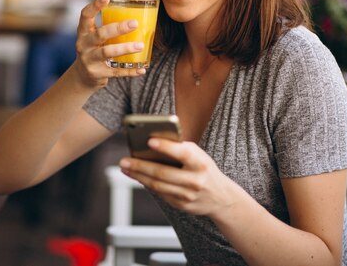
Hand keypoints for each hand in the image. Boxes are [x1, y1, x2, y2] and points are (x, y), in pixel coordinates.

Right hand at [72, 0, 146, 88]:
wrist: (83, 76)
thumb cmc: (95, 50)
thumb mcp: (95, 38)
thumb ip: (109, 28)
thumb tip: (139, 16)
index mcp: (83, 32)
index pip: (85, 15)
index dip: (95, 5)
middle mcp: (83, 45)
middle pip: (100, 34)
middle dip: (118, 28)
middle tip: (135, 23)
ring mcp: (89, 60)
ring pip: (107, 52)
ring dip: (125, 48)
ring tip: (140, 46)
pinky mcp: (97, 74)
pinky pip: (115, 72)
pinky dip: (130, 71)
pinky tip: (142, 69)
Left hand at [119, 138, 234, 217]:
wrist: (221, 197)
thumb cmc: (204, 169)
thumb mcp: (198, 156)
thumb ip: (180, 149)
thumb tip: (151, 145)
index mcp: (200, 163)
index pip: (182, 153)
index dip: (166, 147)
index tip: (149, 141)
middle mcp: (195, 180)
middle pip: (163, 173)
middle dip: (140, 166)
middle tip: (124, 160)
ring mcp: (188, 195)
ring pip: (157, 185)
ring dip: (138, 176)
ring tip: (125, 167)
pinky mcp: (181, 205)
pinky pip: (160, 193)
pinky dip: (146, 184)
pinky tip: (137, 176)